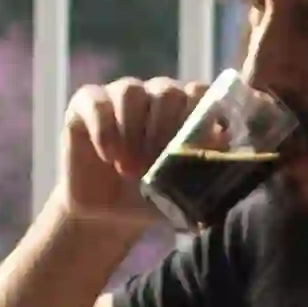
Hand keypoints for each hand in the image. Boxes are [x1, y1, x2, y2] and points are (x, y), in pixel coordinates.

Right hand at [59, 78, 202, 228]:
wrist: (106, 216)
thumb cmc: (151, 199)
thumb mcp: (182, 192)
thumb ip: (205, 168)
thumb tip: (221, 143)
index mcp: (183, 111)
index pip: (199, 92)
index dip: (196, 118)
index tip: (187, 152)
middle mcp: (154, 98)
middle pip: (167, 90)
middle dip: (162, 130)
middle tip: (151, 168)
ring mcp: (120, 97)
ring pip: (131, 91)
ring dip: (132, 131)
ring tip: (128, 168)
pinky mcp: (86, 104)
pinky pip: (96, 101)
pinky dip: (104, 130)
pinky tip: (108, 156)